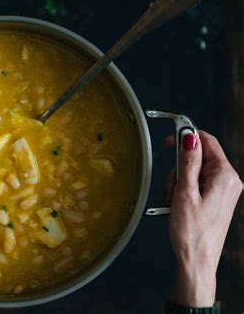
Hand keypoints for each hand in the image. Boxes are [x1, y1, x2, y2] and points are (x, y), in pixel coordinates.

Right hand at [164, 130, 242, 306]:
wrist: (197, 260)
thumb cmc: (192, 232)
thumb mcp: (185, 192)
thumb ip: (188, 161)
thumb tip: (189, 137)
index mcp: (225, 176)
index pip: (207, 142)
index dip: (186, 137)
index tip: (169, 140)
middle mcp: (228, 181)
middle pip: (197, 158)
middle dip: (179, 169)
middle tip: (172, 187)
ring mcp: (223, 190)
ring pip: (194, 171)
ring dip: (178, 182)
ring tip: (173, 201)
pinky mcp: (216, 199)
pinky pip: (196, 184)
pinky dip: (183, 190)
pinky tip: (177, 204)